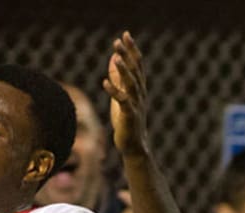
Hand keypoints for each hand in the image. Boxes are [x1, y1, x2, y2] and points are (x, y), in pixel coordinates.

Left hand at [102, 31, 149, 157]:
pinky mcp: (129, 117)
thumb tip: (113, 58)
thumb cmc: (127, 121)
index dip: (132, 50)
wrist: (134, 146)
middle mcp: (140, 94)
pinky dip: (115, 92)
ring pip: (131, 85)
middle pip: (135, 71)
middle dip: (127, 55)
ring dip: (123, 71)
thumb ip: (118, 78)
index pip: (137, 65)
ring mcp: (136, 105)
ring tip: (115, 57)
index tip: (125, 34)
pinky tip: (105, 83)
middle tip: (119, 40)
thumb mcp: (120, 95)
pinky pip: (123, 102)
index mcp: (139, 89)